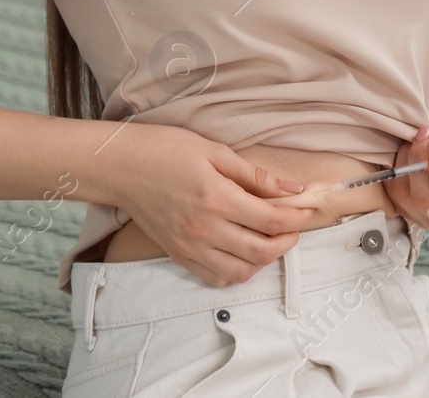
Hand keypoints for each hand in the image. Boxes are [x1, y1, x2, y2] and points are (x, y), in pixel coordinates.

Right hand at [108, 123, 318, 287]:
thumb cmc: (166, 150)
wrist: (122, 167)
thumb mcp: (214, 151)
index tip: (307, 209)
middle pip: (261, 251)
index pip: (271, 221)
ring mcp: (190, 246)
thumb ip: (255, 175)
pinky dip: (236, 271)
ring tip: (269, 239)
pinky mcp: (178, 255)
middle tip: (293, 226)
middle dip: (287, 242)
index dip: (297, 218)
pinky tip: (242, 252)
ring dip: (264, 260)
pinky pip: (215, 278)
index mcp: (216, 198)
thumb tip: (292, 189)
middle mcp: (204, 229)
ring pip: (241, 271)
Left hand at [381, 125, 428, 235]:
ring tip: (417, 139)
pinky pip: (394, 193)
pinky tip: (407, 151)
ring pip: (407, 196)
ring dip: (407, 163)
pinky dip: (396, 169)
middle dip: (420, 164)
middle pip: (426, 200)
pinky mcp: (407, 212)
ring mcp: (426, 220)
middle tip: (423, 134)